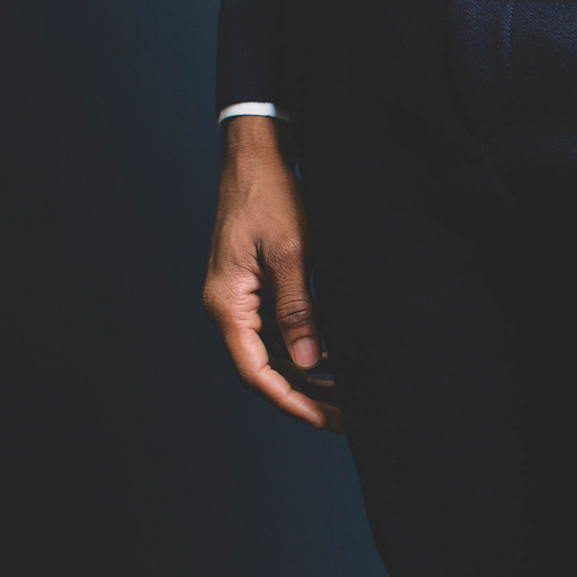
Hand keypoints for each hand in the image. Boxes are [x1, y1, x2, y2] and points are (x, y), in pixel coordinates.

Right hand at [202, 116, 340, 431]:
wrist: (256, 157)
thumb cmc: (271, 196)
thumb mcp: (292, 251)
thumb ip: (299, 309)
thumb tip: (308, 363)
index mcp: (227, 303)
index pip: (255, 371)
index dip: (290, 401)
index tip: (324, 420)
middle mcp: (229, 308)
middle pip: (264, 371)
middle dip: (305, 398)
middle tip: (347, 418)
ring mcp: (242, 301)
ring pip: (273, 356)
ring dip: (307, 379)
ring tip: (349, 398)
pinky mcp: (256, 291)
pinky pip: (278, 335)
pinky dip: (306, 352)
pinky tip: (337, 363)